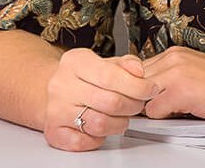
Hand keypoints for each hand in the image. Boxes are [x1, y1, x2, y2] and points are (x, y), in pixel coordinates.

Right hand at [43, 48, 158, 150]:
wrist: (57, 90)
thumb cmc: (85, 77)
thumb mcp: (106, 62)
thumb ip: (127, 64)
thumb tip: (138, 71)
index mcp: (76, 62)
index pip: (111, 76)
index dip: (137, 86)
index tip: (150, 89)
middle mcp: (62, 85)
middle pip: (110, 102)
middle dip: (132, 105)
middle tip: (137, 104)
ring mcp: (56, 109)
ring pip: (100, 124)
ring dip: (119, 123)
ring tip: (121, 116)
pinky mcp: (54, 131)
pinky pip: (84, 141)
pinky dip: (98, 138)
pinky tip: (101, 128)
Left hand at [141, 46, 204, 119]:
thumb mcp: (192, 73)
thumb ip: (168, 78)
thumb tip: (143, 94)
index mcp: (174, 53)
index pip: (135, 70)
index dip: (138, 88)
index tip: (148, 98)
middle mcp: (172, 58)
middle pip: (133, 83)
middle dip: (141, 98)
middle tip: (163, 106)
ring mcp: (175, 73)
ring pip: (140, 97)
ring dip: (153, 108)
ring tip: (176, 108)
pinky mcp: (180, 90)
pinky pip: (153, 112)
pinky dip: (165, 117)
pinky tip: (185, 112)